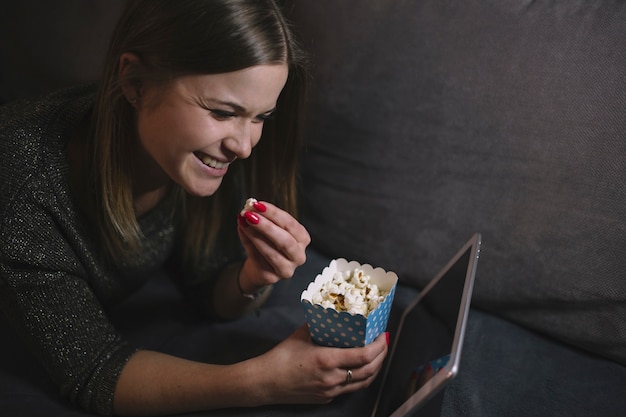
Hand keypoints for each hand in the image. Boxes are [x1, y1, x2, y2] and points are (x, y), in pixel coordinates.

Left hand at [237, 200, 310, 291]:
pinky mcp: (272, 277)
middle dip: (267, 225)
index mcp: (302, 238)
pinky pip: (259, 259)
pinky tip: (243, 231)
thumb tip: (248, 209)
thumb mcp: (266, 229)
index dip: (274, 213)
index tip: (258, 204)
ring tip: (245, 222)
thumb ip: (259, 219)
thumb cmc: (266, 244)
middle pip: (286, 240)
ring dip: (256, 235)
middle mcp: (298, 255)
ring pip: (272, 252)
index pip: (290, 224)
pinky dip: (249, 243)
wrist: (258, 267)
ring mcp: (287, 269)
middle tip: (251, 214)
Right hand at [255, 325, 388, 403]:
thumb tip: (333, 313)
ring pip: (363, 382)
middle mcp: (332, 379)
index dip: (378, 346)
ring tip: (378, 355)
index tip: (382, 335)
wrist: (266, 382)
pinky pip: (351, 388)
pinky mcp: (327, 398)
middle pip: (369, 370)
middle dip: (381, 355)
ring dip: (375, 368)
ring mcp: (331, 391)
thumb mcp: (302, 335)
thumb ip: (320, 325)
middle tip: (384, 342)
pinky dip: (361, 378)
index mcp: (327, 360)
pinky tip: (361, 368)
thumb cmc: (281, 358)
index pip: (363, 355)